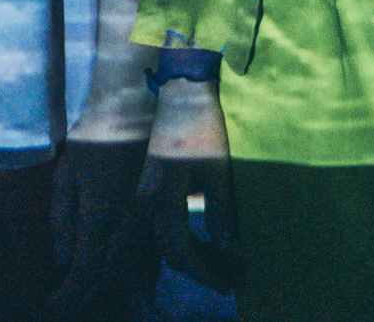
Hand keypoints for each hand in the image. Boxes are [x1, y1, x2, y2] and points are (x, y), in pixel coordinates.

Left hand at [48, 134, 149, 313]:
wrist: (135, 105)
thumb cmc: (95, 134)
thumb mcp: (67, 171)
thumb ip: (63, 216)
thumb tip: (63, 256)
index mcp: (100, 215)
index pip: (85, 270)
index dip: (69, 294)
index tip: (52, 307)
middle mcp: (128, 225)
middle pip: (110, 273)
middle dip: (89, 292)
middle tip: (69, 304)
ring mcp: (149, 218)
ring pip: (135, 266)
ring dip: (117, 285)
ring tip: (102, 299)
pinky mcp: (162, 209)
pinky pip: (153, 251)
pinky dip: (143, 271)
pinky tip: (142, 284)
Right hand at [137, 75, 236, 290]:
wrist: (179, 91)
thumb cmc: (201, 126)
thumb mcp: (217, 170)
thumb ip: (220, 213)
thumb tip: (228, 249)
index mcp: (161, 200)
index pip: (182, 252)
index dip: (206, 272)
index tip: (230, 283)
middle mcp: (145, 204)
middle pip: (171, 251)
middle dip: (201, 268)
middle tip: (230, 276)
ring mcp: (143, 195)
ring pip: (165, 240)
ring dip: (191, 255)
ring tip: (221, 262)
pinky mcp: (147, 187)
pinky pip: (163, 225)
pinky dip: (182, 238)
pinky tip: (203, 241)